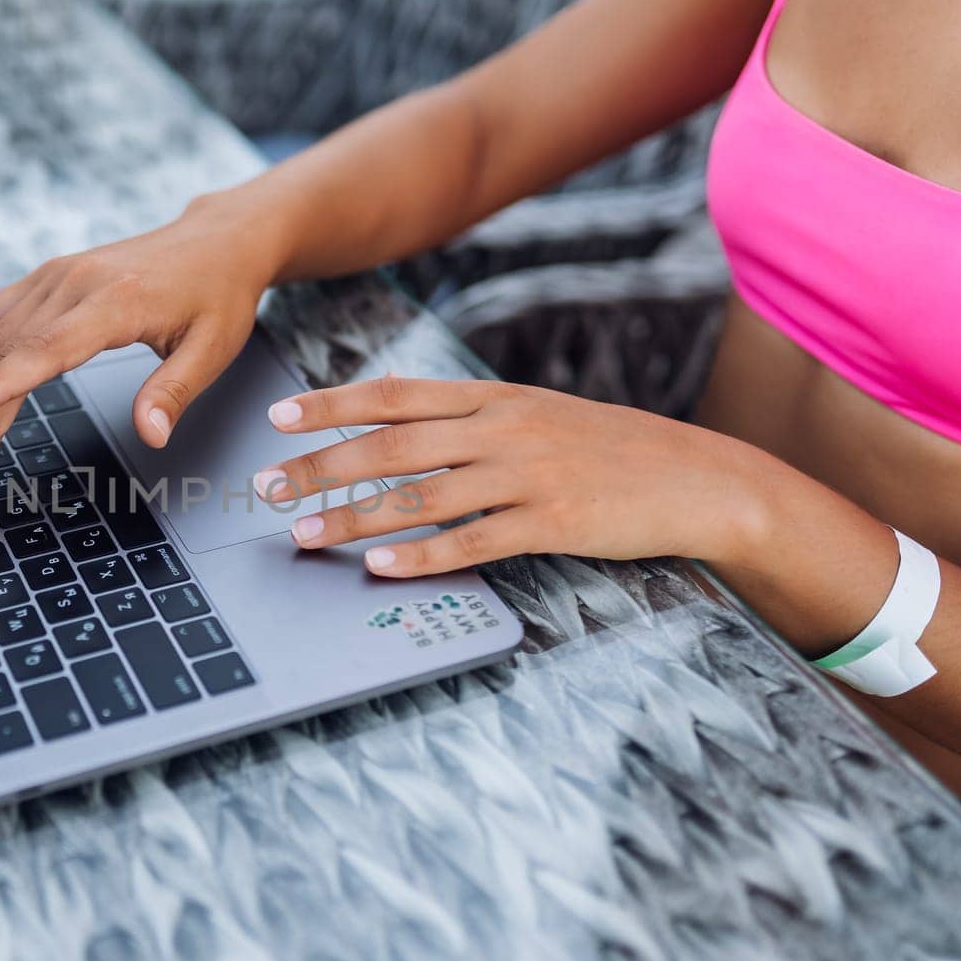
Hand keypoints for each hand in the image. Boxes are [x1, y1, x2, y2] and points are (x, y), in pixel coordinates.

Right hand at [0, 199, 276, 484]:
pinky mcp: (49, 277)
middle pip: (12, 352)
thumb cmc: (218, 296)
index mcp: (116, 301)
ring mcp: (57, 276)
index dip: (2, 384)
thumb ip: (174, 392)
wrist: (217, 240)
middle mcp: (76, 283)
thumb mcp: (213, 349)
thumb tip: (152, 435)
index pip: (48, 349)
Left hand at [253, 377, 776, 576]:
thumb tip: (394, 415)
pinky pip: (472, 541)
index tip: (278, 415)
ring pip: (420, 496)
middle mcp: (502, 429)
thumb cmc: (606, 449)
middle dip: (320, 466)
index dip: (332, 404)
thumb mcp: (535, 415)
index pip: (395, 395)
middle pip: (391, 445)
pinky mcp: (552, 522)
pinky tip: (380, 565)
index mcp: (493, 399)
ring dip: (352, 516)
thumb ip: (469, 417)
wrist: (695, 477)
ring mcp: (527, 475)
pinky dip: (421, 555)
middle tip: (265, 486)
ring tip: (302, 535)